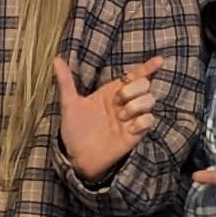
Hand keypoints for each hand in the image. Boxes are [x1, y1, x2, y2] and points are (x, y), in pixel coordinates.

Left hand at [55, 53, 165, 181]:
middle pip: (144, 84)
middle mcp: (124, 103)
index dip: (148, 67)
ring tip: (120, 117)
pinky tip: (129, 127)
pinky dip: (141, 121)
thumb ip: (66, 82)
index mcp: (111, 92)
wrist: (77, 156)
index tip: (159, 60)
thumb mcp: (69, 104)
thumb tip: (56, 60)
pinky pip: (149, 120)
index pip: (134, 76)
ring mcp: (131, 118)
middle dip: (133, 89)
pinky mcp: (135, 133)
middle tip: (118, 101)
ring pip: (149, 100)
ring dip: (136, 105)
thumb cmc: (74, 130)